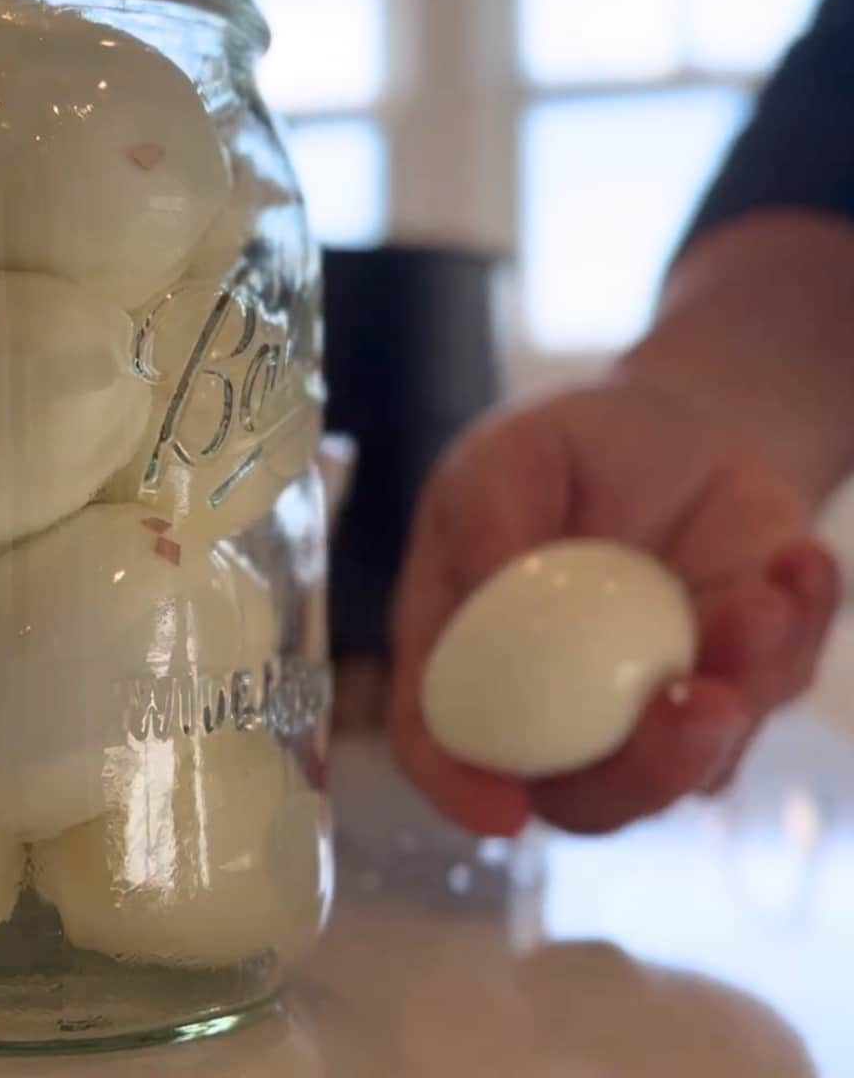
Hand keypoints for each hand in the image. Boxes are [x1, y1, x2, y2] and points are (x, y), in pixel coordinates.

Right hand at [390, 379, 838, 835]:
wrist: (686, 427)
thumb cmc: (574, 445)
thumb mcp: (513, 453)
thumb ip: (491, 517)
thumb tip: (497, 588)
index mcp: (470, 648)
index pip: (439, 738)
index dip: (457, 784)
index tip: (503, 810)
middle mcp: (553, 702)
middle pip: (581, 793)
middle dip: (644, 772)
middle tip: (699, 702)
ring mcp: (647, 705)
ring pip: (692, 763)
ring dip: (739, 690)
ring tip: (765, 597)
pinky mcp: (736, 686)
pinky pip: (772, 691)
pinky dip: (796, 635)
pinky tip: (797, 561)